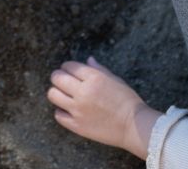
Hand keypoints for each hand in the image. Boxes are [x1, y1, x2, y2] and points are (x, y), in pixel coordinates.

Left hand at [47, 57, 162, 159]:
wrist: (135, 127)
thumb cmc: (127, 101)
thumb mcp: (115, 79)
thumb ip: (98, 69)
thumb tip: (88, 59)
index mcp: (93, 78)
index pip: (69, 66)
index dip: (67, 66)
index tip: (68, 70)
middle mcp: (83, 92)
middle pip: (57, 78)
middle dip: (57, 76)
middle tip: (61, 80)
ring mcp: (78, 110)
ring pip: (53, 95)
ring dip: (56, 92)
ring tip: (62, 94)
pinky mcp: (78, 126)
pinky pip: (58, 115)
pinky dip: (61, 111)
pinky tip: (68, 110)